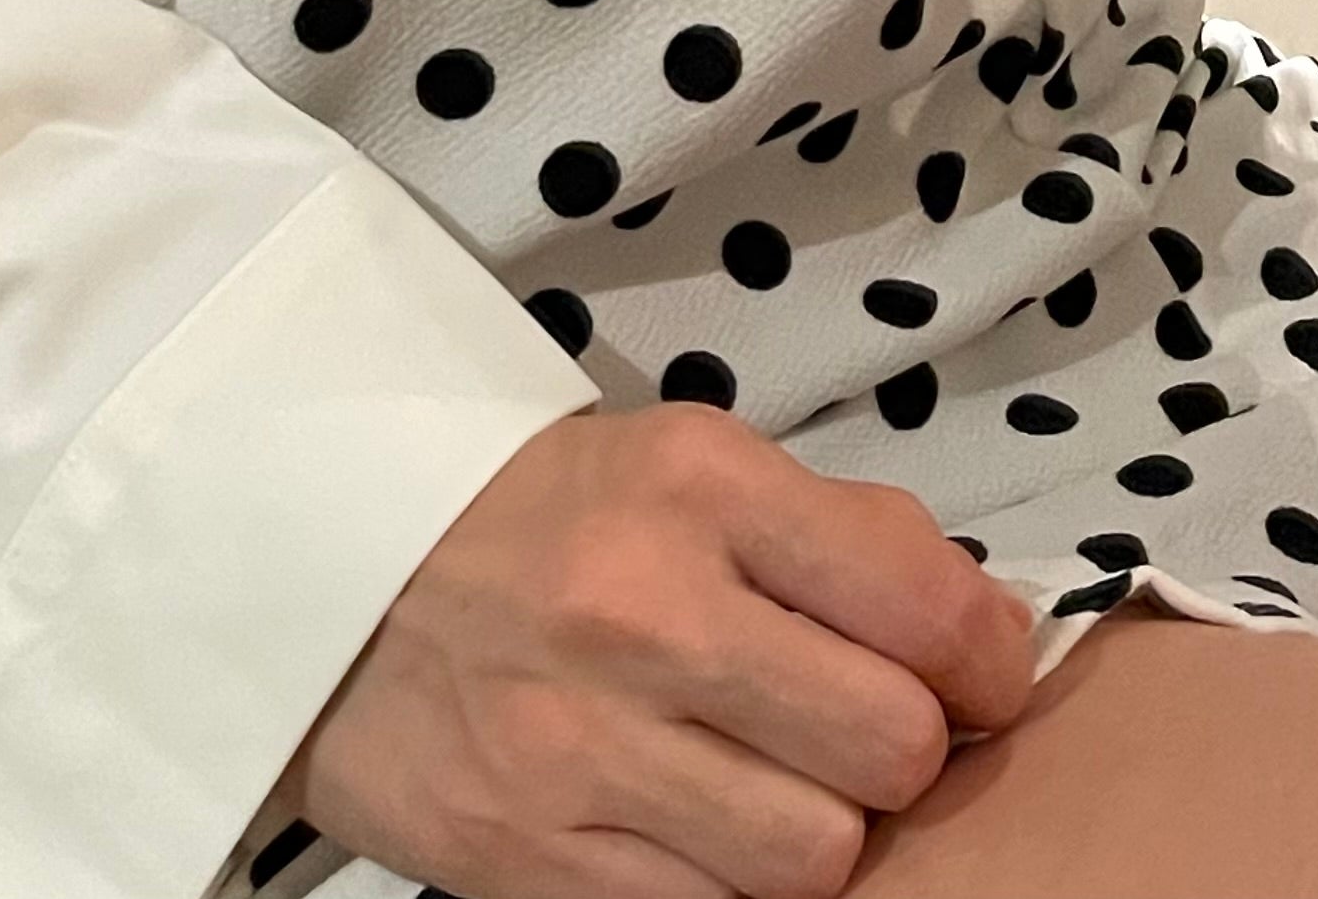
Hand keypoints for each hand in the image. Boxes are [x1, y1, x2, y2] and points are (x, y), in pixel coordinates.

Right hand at [269, 400, 1040, 898]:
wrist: (330, 575)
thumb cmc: (545, 515)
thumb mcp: (690, 461)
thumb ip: (837, 534)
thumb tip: (982, 632)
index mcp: (698, 487)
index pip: (925, 605)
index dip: (988, 660)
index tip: (978, 674)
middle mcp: (645, 614)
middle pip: (889, 749)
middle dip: (905, 750)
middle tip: (865, 727)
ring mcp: (583, 753)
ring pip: (815, 859)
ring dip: (820, 830)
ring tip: (775, 779)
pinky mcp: (533, 866)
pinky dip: (728, 883)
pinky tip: (700, 825)